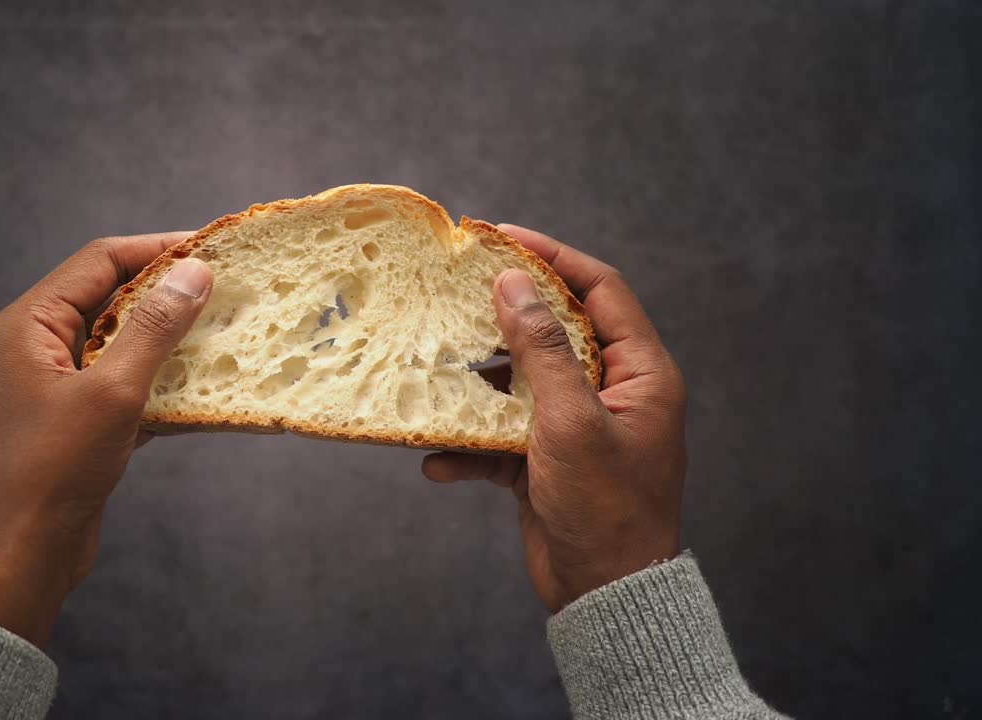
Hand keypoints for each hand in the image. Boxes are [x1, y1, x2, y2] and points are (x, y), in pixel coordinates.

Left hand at [0, 233, 211, 646]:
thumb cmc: (52, 470)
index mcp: (31, 324)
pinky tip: (207, 388)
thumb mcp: (112, 392)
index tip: (212, 247)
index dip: (157, 248)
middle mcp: (40, 346)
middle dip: (168, 291)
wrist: (19, 557)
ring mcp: (60, 385)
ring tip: (227, 331)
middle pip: (112, 297)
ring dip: (171, 339)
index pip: (101, 261)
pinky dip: (164, 383)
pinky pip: (128, 385)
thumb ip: (155, 328)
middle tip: (228, 286)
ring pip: (124, 343)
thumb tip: (195, 272)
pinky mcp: (80, 422)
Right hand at [422, 224, 685, 613]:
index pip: (600, 290)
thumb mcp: (570, 421)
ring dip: (479, 385)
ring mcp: (579, 428)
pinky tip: (439, 460)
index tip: (501, 237)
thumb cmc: (604, 508)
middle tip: (457, 295)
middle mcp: (614, 393)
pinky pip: (504, 437)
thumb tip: (514, 282)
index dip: (553, 257)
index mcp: (641, 374)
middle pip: (556, 331)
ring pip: (522, 383)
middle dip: (504, 318)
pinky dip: (472, 445)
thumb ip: (543, 348)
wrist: (604, 596)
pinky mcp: (548, 462)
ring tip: (437, 376)